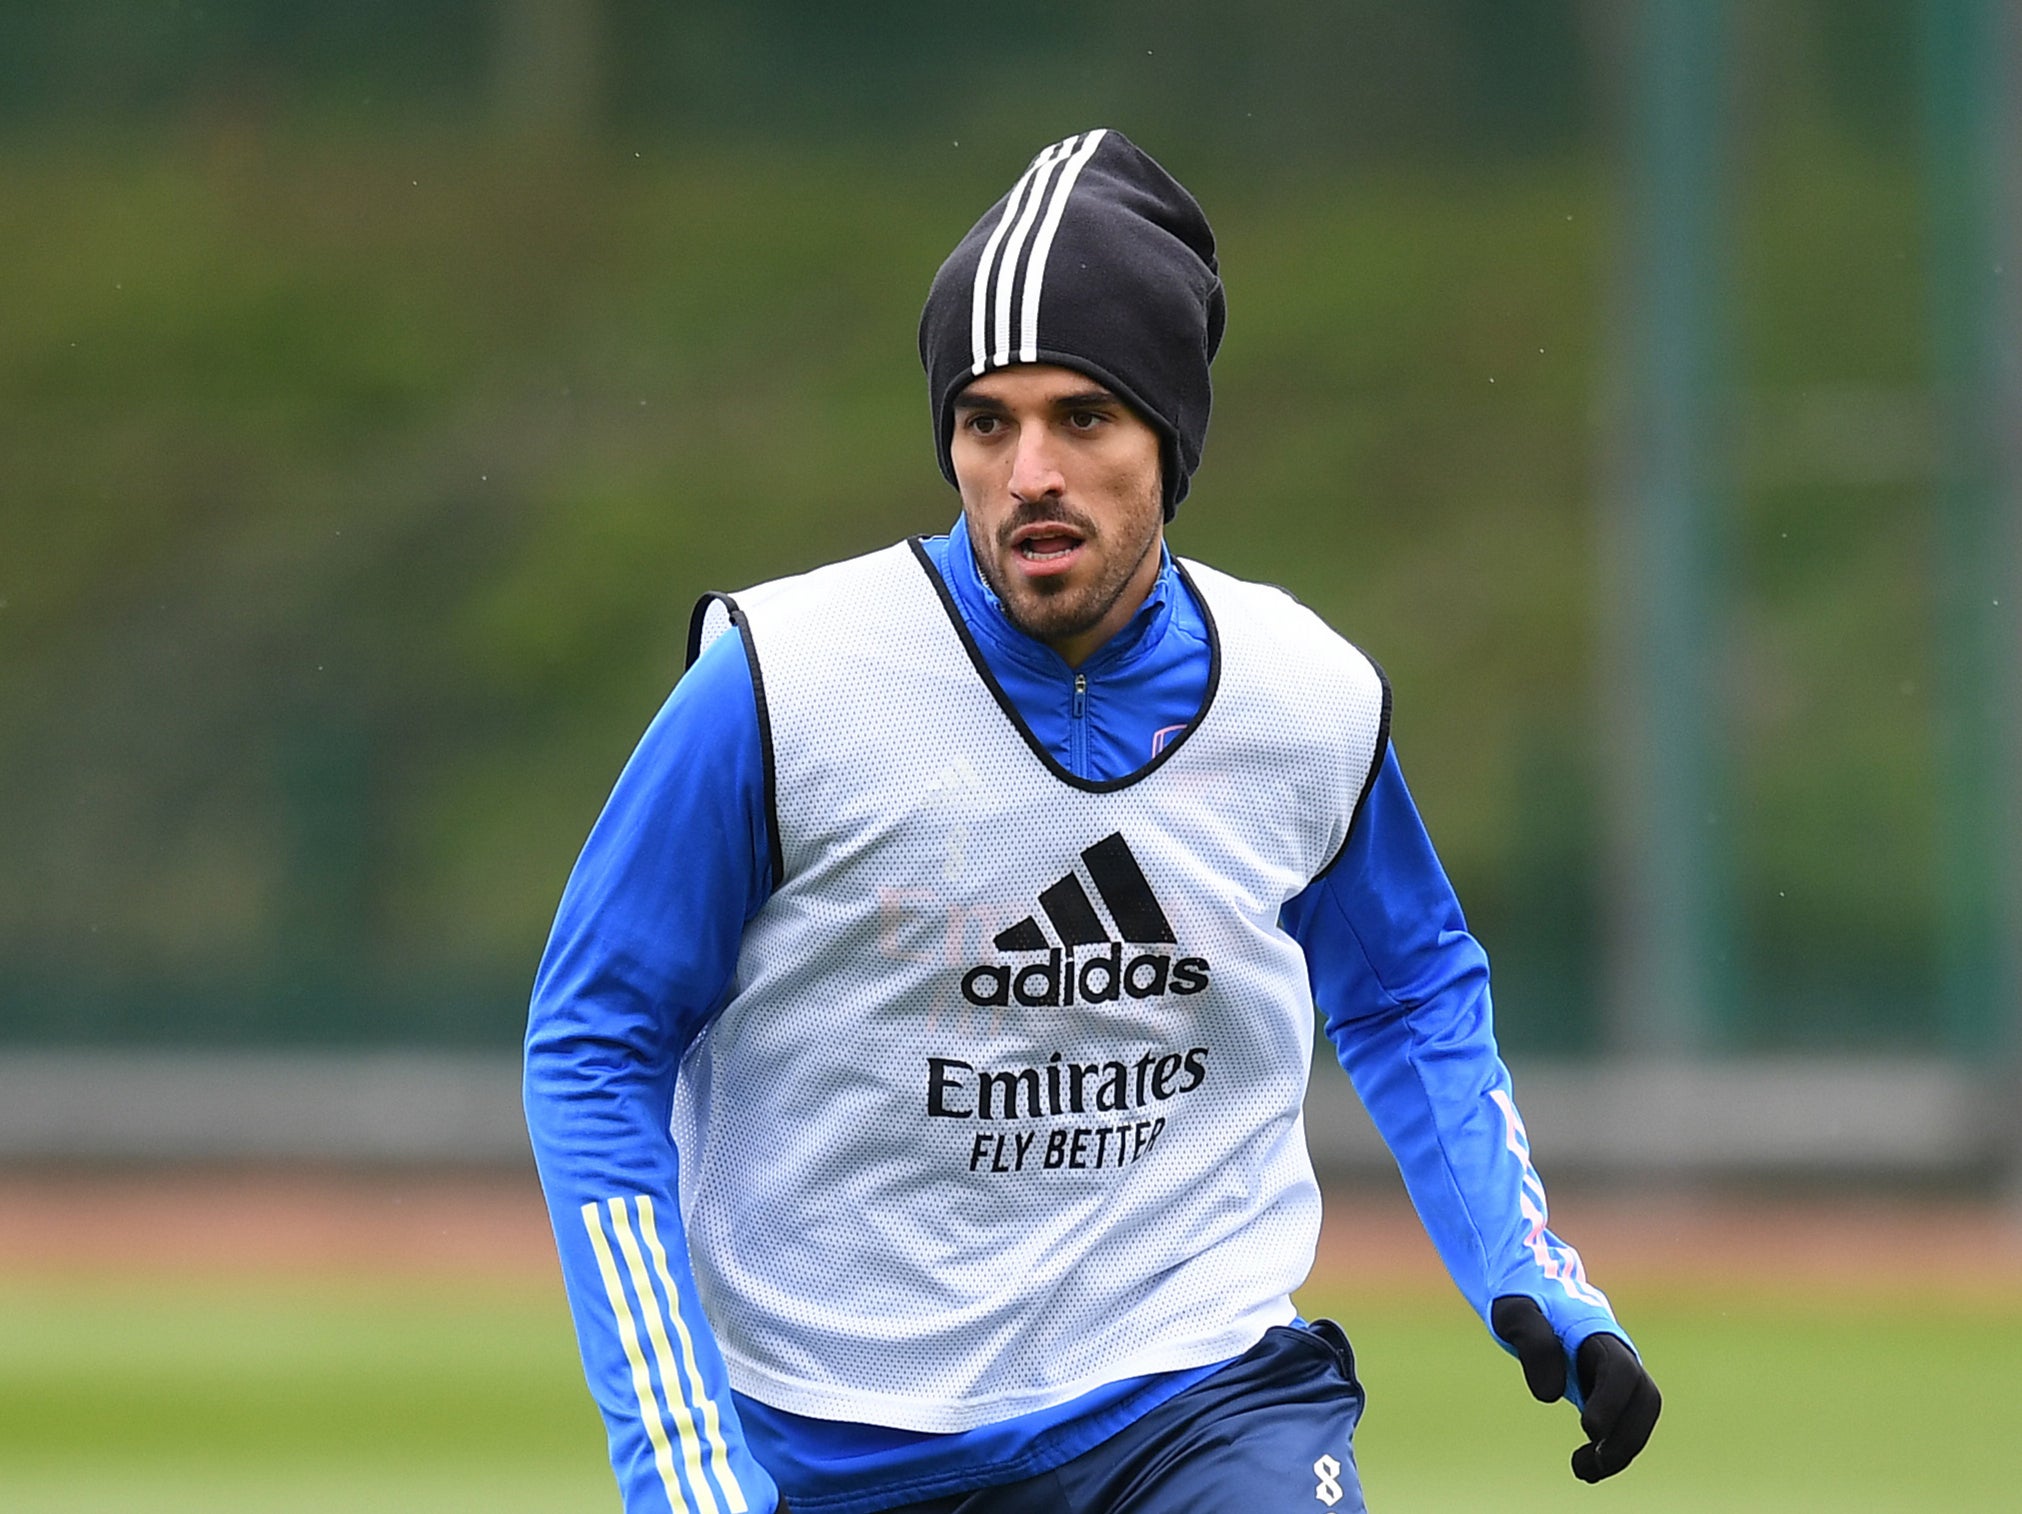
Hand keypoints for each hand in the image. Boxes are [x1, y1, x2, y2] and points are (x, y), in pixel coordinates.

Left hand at [1490, 1295, 1661, 1482]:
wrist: (1530, 1285)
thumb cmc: (1521, 1297)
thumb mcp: (1514, 1312)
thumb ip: (1532, 1342)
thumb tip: (1550, 1395)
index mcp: (1597, 1330)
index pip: (1621, 1369)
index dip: (1612, 1401)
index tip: (1588, 1429)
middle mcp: (1616, 1353)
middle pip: (1645, 1399)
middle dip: (1628, 1436)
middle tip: (1593, 1463)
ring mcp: (1614, 1372)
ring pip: (1639, 1416)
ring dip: (1621, 1449)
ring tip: (1583, 1471)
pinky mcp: (1605, 1389)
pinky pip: (1622, 1423)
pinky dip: (1610, 1448)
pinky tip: (1585, 1466)